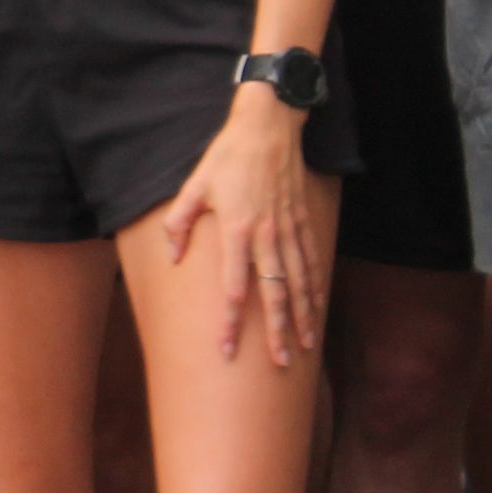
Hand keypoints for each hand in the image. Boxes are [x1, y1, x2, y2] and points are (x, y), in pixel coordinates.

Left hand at [165, 85, 328, 366]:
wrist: (268, 128)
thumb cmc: (226, 157)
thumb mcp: (193, 187)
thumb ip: (179, 224)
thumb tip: (174, 257)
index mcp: (236, 232)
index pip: (234, 290)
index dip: (231, 323)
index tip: (227, 350)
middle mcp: (266, 237)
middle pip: (274, 295)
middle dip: (277, 333)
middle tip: (280, 364)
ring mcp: (288, 231)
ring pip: (298, 284)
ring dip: (302, 317)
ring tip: (304, 347)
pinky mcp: (302, 221)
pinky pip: (311, 261)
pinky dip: (315, 287)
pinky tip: (317, 308)